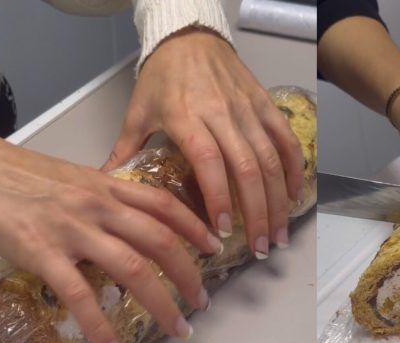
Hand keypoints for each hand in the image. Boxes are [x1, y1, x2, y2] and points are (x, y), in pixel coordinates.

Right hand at [0, 132, 217, 342]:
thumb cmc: (8, 175)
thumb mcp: (65, 180)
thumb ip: (96, 201)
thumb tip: (120, 227)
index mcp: (104, 185)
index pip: (164, 205)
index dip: (195, 227)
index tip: (215, 248)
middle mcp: (96, 205)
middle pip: (160, 241)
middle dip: (189, 275)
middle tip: (202, 302)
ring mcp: (71, 228)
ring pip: (133, 270)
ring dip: (162, 304)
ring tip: (179, 328)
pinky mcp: (40, 251)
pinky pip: (80, 294)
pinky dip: (100, 325)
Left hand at [104, 29, 304, 258]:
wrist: (189, 36)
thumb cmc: (162, 76)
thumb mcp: (137, 112)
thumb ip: (125, 150)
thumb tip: (105, 185)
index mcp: (187, 117)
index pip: (209, 161)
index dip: (219, 197)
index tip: (223, 231)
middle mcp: (222, 114)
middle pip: (247, 169)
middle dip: (256, 213)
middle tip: (258, 247)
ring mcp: (248, 110)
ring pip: (270, 160)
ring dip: (277, 202)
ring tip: (277, 234)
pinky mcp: (266, 105)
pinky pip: (286, 141)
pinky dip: (294, 170)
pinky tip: (293, 197)